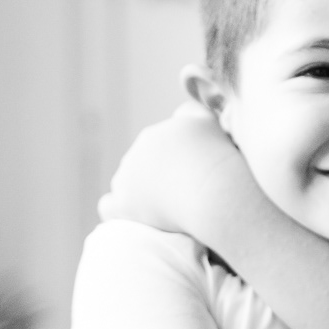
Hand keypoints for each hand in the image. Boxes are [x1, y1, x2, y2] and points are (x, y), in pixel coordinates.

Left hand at [98, 102, 246, 233]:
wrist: (215, 192)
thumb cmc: (220, 161)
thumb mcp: (211, 124)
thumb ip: (195, 114)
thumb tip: (184, 112)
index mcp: (156, 135)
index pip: (158, 147)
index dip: (173, 162)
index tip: (189, 176)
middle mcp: (136, 153)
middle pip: (141, 166)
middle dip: (157, 177)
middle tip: (181, 195)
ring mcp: (126, 179)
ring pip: (125, 183)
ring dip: (138, 193)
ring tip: (162, 209)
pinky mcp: (122, 205)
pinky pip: (109, 206)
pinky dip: (118, 209)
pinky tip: (134, 217)